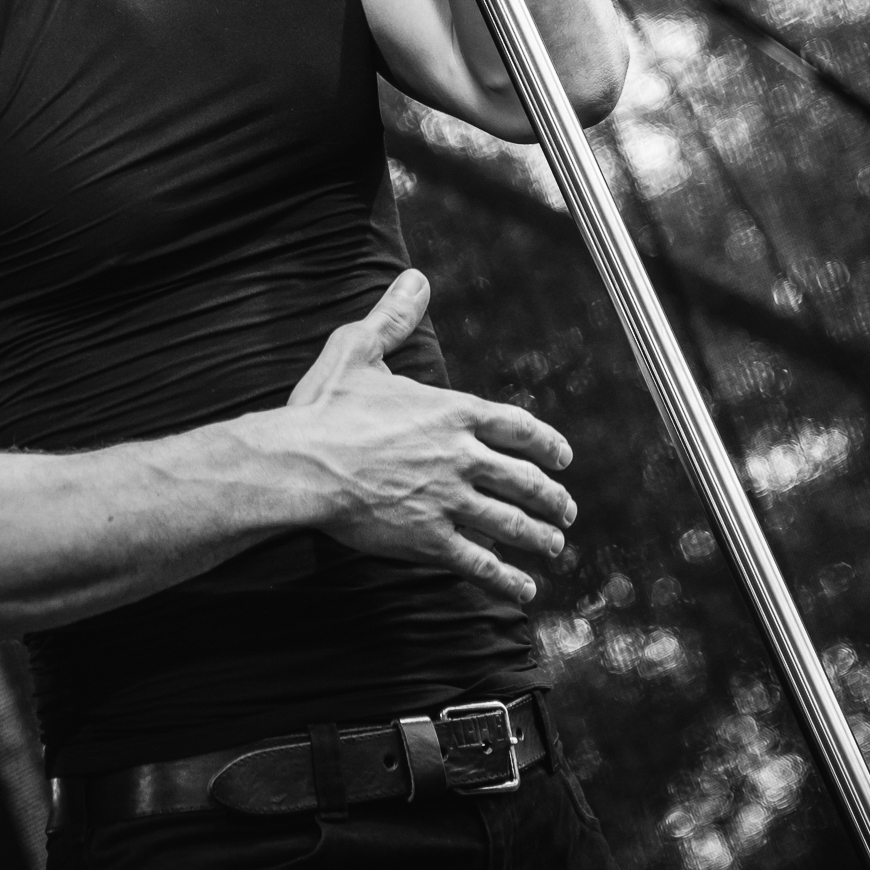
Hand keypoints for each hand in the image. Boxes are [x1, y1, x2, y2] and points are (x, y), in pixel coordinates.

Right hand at [279, 269, 576, 605]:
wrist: (301, 466)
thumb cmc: (324, 408)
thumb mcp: (358, 350)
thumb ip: (392, 317)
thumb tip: (415, 279)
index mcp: (450, 411)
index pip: (517, 426)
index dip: (546, 443)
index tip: (563, 458)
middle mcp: (460, 456)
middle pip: (523, 479)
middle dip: (552, 497)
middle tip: (567, 510)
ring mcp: (448, 501)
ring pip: (510, 523)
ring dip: (539, 537)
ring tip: (554, 546)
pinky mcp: (429, 540)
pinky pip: (479, 563)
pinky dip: (506, 579)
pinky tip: (522, 590)